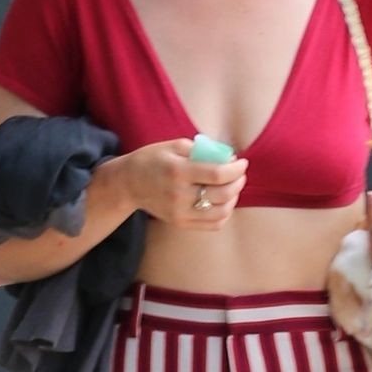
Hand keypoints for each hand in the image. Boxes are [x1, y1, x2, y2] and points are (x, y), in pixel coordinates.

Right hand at [120, 139, 247, 227]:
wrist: (129, 183)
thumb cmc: (153, 160)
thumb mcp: (174, 146)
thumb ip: (202, 150)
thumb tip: (228, 159)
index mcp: (178, 172)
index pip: (217, 174)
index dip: (235, 169)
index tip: (242, 163)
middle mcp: (179, 195)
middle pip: (222, 194)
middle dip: (238, 182)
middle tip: (239, 174)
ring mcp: (180, 213)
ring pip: (221, 212)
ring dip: (234, 199)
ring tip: (233, 187)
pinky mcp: (181, 223)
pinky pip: (212, 224)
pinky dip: (224, 214)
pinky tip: (224, 202)